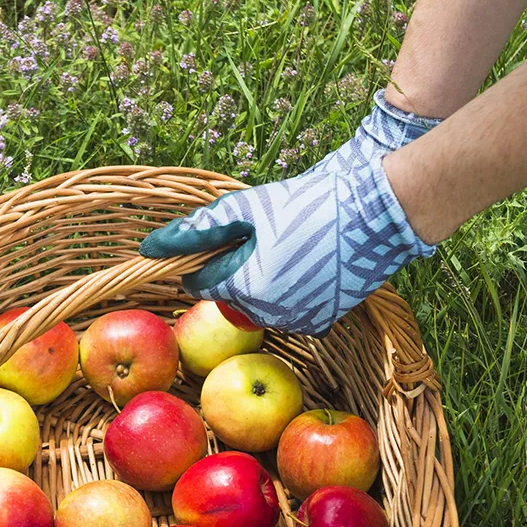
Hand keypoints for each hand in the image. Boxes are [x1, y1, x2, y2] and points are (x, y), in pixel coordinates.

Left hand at [139, 91, 440, 335]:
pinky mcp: (322, 322)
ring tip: (292, 250)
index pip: (201, 284)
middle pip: (230, 299)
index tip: (228, 241)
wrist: (377, 212)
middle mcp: (267, 315)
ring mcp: (297, 323)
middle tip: (267, 241)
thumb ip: (196, 231)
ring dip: (264, 285)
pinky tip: (310, 267)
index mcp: (243, 287)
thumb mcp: (246, 208)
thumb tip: (149, 248)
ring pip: (260, 307)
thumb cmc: (306, 204)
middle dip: (238, 273)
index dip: (209, 261)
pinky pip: (290, 313)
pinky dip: (291, 294)